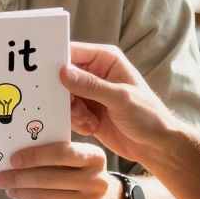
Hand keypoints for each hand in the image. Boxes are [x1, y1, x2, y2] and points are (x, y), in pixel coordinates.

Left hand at [0, 142, 120, 198]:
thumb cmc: (79, 174)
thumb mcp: (75, 160)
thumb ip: (54, 155)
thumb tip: (15, 158)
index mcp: (95, 157)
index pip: (62, 152)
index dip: (35, 155)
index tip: (13, 159)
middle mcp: (98, 180)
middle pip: (49, 177)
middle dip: (19, 177)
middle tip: (0, 177)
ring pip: (46, 196)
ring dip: (22, 192)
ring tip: (8, 188)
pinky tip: (23, 198)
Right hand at [60, 42, 174, 163]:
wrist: (155, 146)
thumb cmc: (148, 116)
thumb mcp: (120, 98)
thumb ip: (91, 85)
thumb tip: (63, 72)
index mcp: (105, 59)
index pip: (72, 52)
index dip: (56, 61)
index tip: (43, 75)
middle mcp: (94, 73)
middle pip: (62, 76)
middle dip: (64, 94)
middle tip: (75, 107)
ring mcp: (89, 93)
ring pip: (63, 97)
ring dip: (72, 111)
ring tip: (89, 120)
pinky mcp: (86, 111)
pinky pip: (68, 113)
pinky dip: (76, 122)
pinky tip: (92, 127)